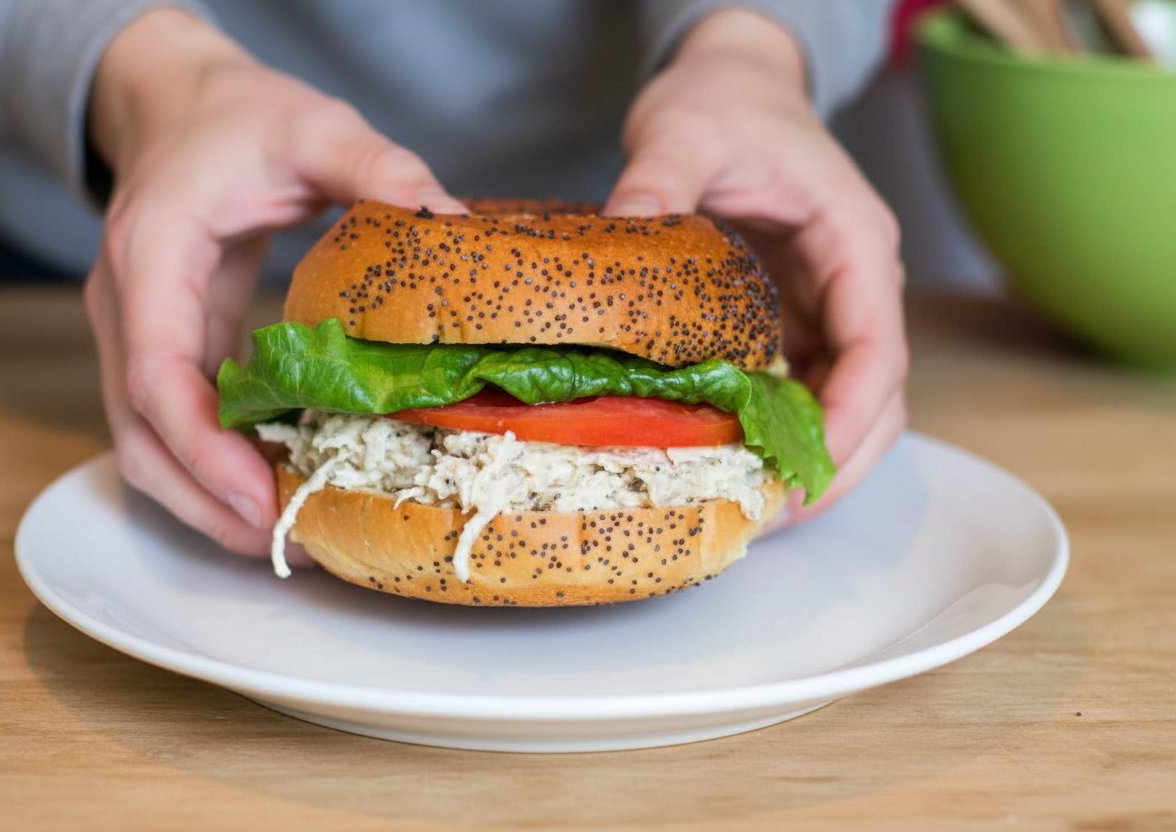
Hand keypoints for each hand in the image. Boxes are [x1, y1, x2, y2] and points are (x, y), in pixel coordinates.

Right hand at [84, 9, 465, 554]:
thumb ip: (376, 167)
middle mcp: (127, 306)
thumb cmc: (238, 115)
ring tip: (287, 531)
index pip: (155, 371)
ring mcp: (137, 334)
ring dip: (206, 499)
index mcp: (152, 254)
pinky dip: (216, 467)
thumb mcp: (313, 126)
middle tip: (287, 540)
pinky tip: (277, 483)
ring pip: (146, 444)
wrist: (178, 105)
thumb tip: (449, 221)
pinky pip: (175, 426)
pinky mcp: (164, 348)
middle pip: (139, 435)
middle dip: (204, 501)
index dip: (203, 447)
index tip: (260, 495)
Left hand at [604, 10, 906, 519]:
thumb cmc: (725, 103)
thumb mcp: (685, 128)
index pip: (878, 347)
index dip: (851, 417)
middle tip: (770, 517)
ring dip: (808, 461)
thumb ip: (659, 176)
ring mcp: (825, 311)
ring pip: (843, 407)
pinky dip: (774, 436)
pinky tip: (727, 464)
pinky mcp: (791, 325)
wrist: (731, 88)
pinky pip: (798, 393)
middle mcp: (854, 287)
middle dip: (835, 465)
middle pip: (876, 399)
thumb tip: (621, 234)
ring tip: (748, 507)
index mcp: (854, 242)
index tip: (805, 470)